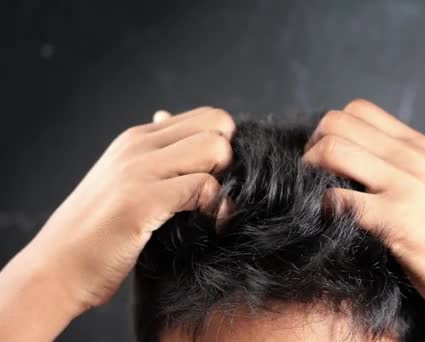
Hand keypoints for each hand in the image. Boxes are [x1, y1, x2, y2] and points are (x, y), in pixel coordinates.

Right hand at [0, 107, 234, 340]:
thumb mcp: (124, 181)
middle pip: (218, 123)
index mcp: (137, 138)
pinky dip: (217, 210)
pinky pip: (204, 187)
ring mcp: (138, 169)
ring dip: (225, 181)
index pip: (207, 116)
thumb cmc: (97, 234)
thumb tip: (167, 116)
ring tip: (211, 210)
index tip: (216, 177)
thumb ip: (153, 152)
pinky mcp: (141, 200)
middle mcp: (138, 145)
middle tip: (216, 193)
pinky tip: (209, 227)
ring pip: (217, 148)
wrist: (54, 272)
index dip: (224, 144)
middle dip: (230, 159)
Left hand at [304, 99, 424, 340]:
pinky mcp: (396, 222)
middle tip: (308, 176)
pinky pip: (337, 200)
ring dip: (309, 172)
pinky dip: (321, 209)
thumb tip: (357, 167)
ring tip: (310, 197)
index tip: (323, 157)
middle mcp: (412, 158)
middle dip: (311, 146)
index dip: (330, 129)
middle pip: (336, 123)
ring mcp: (404, 188)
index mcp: (421, 147)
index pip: (359, 110)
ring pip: (331, 151)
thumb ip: (404, 169)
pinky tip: (327, 224)